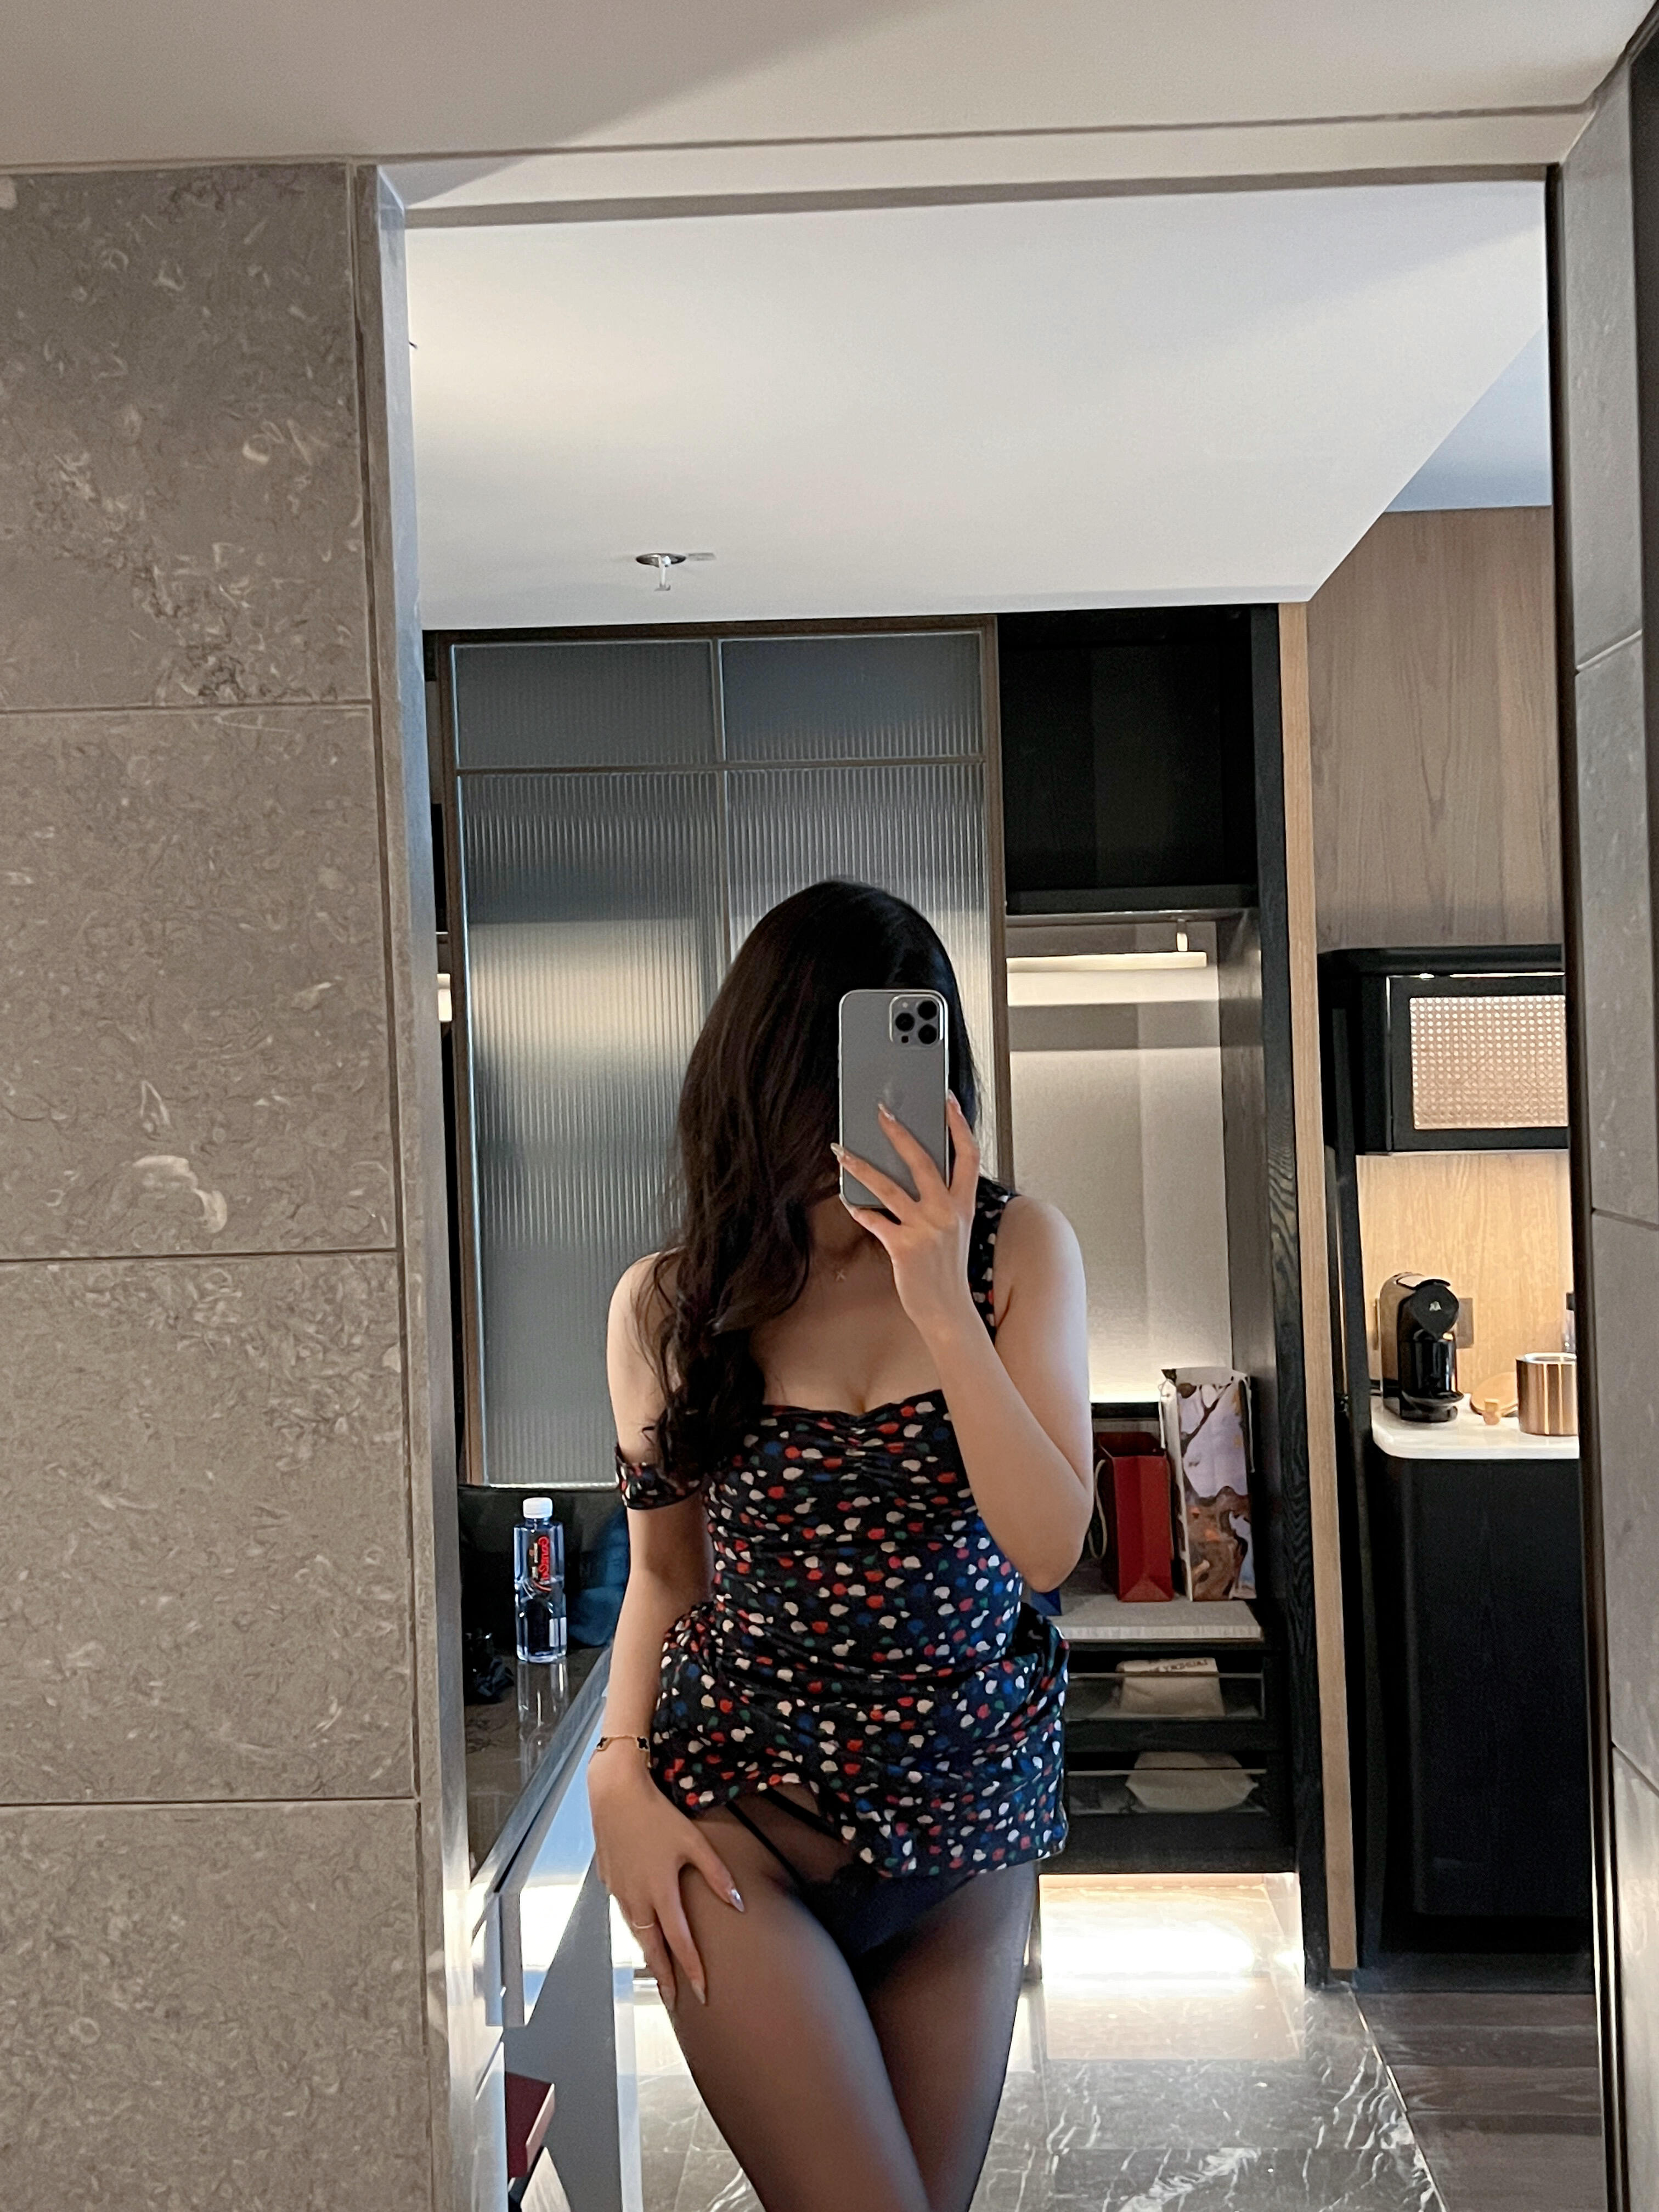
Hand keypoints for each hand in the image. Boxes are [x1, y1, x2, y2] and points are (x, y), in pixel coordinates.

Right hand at [589, 1748, 742, 2008]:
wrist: (614, 1793)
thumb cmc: (656, 1815)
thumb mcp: (693, 1841)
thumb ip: (716, 1874)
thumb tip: (739, 1903)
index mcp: (660, 1893)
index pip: (679, 1943)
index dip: (692, 1970)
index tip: (701, 1993)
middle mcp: (636, 1899)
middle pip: (651, 1949)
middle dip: (663, 1977)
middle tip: (672, 2000)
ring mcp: (619, 1892)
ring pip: (636, 1933)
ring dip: (648, 1954)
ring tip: (660, 1971)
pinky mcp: (608, 1881)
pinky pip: (625, 1913)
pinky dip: (636, 1928)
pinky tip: (642, 1928)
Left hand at [833, 1093, 980, 1341]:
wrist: (948, 1311)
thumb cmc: (947, 1271)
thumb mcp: (954, 1230)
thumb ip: (941, 1201)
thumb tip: (912, 1171)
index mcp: (964, 1205)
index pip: (968, 1155)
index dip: (958, 1124)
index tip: (946, 1099)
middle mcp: (948, 1213)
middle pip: (923, 1160)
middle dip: (899, 1132)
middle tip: (881, 1112)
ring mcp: (927, 1229)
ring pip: (888, 1187)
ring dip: (861, 1167)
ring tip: (842, 1152)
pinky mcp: (905, 1247)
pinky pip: (875, 1220)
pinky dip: (861, 1210)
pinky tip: (851, 1203)